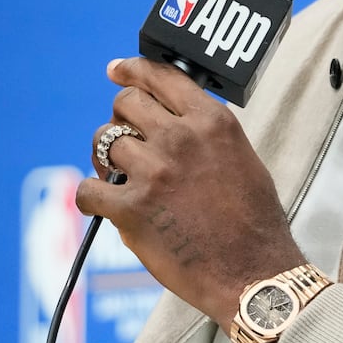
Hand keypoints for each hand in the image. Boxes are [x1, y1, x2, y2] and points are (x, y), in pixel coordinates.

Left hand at [74, 57, 305, 325]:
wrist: (253, 273)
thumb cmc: (253, 222)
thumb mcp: (242, 157)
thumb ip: (206, 133)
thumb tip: (173, 120)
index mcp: (211, 121)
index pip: (162, 76)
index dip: (133, 69)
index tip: (118, 70)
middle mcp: (181, 138)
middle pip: (126, 103)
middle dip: (120, 119)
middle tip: (126, 142)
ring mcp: (154, 172)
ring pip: (104, 142)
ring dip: (107, 160)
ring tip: (119, 179)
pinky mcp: (131, 209)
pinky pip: (88, 190)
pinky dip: (91, 197)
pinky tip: (104, 205)